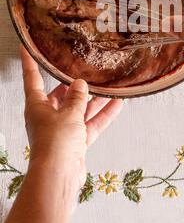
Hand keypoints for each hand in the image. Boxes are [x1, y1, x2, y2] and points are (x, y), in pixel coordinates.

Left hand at [21, 45, 122, 189]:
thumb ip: (77, 97)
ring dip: (94, 100)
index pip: (33, 78)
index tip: (27, 46)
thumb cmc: (56, 142)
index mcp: (37, 105)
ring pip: (79, 110)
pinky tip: (116, 105)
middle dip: (75, 86)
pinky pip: (90, 124)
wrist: (59, 176)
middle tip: (88, 72)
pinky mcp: (75, 142)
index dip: (30, 61)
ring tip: (109, 86)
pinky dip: (102, 116)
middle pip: (61, 96)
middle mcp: (47, 116)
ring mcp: (62, 130)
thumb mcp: (69, 113)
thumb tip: (80, 83)